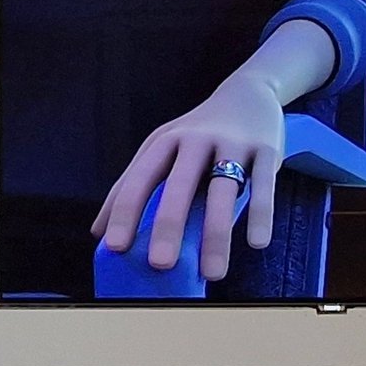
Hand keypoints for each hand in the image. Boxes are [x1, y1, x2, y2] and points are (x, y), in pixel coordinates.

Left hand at [92, 72, 284, 281]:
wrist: (248, 92)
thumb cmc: (198, 132)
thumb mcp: (162, 146)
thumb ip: (134, 183)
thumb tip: (99, 233)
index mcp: (166, 141)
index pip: (141, 178)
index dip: (126, 211)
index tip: (116, 246)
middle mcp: (196, 139)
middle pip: (180, 185)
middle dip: (169, 225)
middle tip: (160, 264)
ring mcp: (233, 143)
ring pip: (223, 191)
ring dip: (216, 234)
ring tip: (213, 273)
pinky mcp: (266, 149)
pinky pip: (264, 185)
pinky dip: (260, 214)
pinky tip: (256, 243)